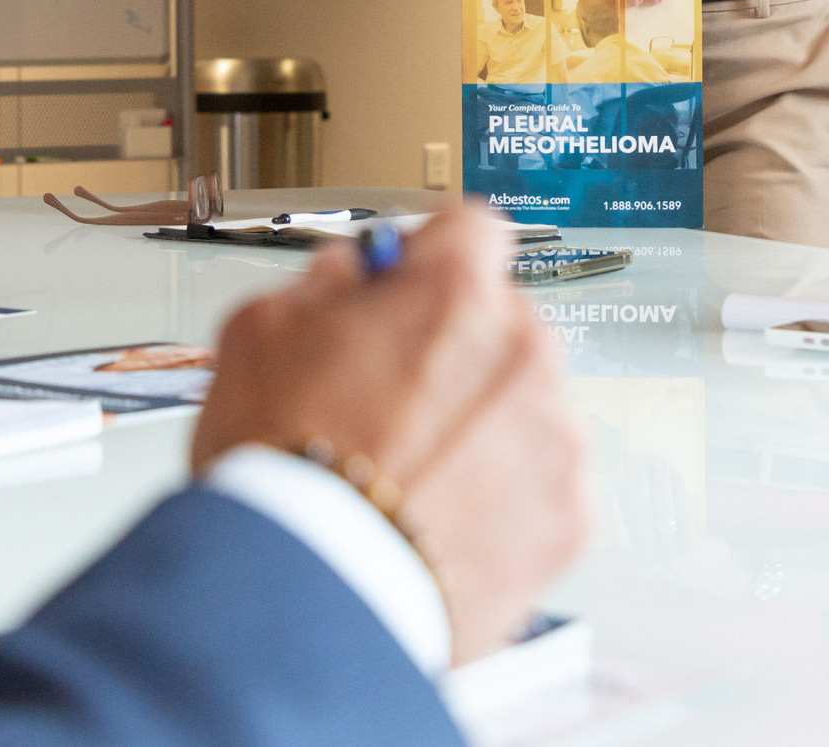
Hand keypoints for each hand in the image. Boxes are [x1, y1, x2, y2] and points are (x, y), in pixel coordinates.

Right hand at [194, 206, 590, 663]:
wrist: (308, 599)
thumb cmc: (280, 471)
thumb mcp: (258, 332)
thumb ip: (320, 283)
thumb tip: (350, 275)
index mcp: (453, 293)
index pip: (470, 229)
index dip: (428, 259)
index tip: (408, 288)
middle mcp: (523, 352)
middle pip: (500, 323)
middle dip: (452, 351)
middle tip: (388, 402)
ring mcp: (556, 438)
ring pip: (525, 405)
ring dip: (480, 426)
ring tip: (407, 476)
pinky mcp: (570, 518)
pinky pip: (543, 484)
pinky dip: (504, 497)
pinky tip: (438, 518)